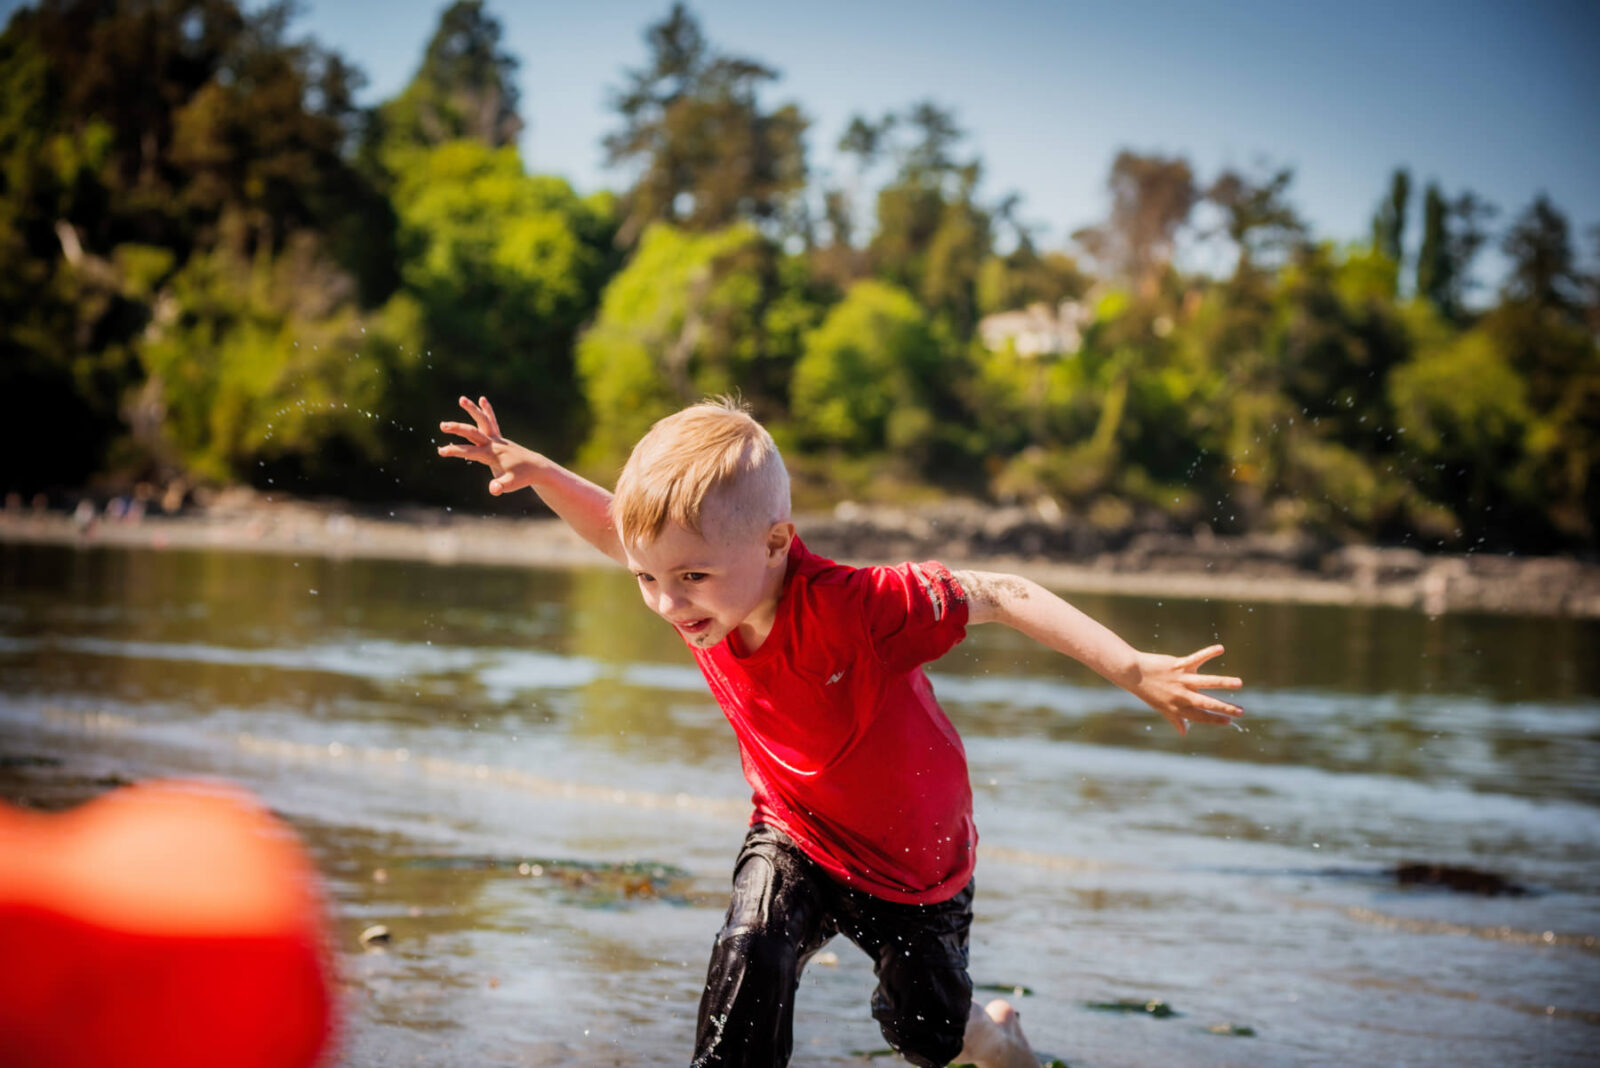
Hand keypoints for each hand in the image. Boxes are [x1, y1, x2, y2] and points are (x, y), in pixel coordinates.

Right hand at [436, 395, 536, 495]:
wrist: (537, 468)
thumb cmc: (522, 477)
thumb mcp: (511, 485)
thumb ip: (501, 486)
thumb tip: (493, 489)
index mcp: (493, 454)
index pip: (470, 451)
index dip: (455, 451)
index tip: (441, 451)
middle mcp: (494, 443)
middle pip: (474, 432)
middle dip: (458, 428)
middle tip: (442, 425)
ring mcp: (497, 439)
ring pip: (483, 421)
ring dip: (473, 410)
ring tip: (462, 399)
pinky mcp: (499, 438)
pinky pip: (491, 422)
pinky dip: (487, 411)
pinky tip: (482, 399)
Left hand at [1128, 644, 1242, 735]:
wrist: (1133, 673)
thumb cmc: (1149, 691)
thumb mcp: (1162, 708)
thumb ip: (1176, 720)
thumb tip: (1184, 733)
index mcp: (1178, 708)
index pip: (1200, 716)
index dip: (1215, 720)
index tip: (1230, 722)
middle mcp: (1181, 695)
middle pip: (1206, 703)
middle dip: (1225, 708)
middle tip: (1241, 711)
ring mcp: (1181, 680)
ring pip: (1206, 682)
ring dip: (1223, 682)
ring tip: (1239, 683)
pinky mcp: (1178, 665)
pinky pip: (1196, 658)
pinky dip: (1208, 652)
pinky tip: (1220, 648)